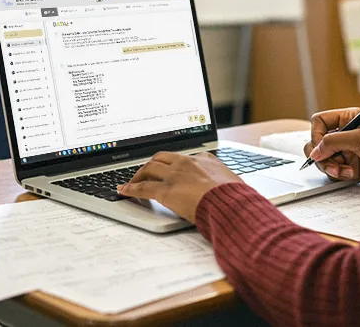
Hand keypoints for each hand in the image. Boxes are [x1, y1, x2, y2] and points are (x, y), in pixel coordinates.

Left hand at [117, 151, 242, 221]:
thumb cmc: (236, 197)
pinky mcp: (166, 190)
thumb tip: (230, 189)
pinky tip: (124, 191)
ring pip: (149, 168)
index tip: (169, 168)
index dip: (173, 163)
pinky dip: (131, 188)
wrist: (231, 203)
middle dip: (151, 164)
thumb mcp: (233, 184)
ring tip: (132, 181)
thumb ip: (225, 183)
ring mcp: (175, 175)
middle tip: (145, 172)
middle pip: (161, 157)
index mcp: (205, 159)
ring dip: (138, 174)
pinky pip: (143, 187)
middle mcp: (187, 162)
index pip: (183, 157)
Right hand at [305, 108, 359, 193]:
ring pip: (323, 158)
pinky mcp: (350, 167)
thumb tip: (314, 151)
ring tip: (344, 171)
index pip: (320, 122)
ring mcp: (347, 151)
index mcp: (349, 119)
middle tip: (330, 161)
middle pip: (317, 142)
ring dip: (330, 166)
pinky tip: (351, 174)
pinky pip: (332, 171)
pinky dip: (338, 174)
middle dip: (321, 154)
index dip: (316, 134)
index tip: (321, 146)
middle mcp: (346, 134)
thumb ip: (334, 142)